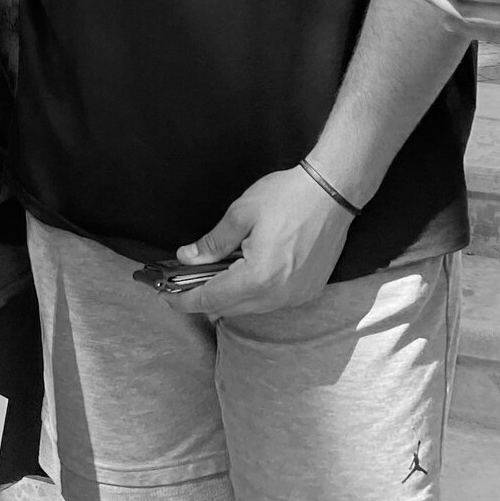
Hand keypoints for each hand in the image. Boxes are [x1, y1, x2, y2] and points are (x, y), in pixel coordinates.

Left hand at [164, 166, 353, 318]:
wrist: (333, 192)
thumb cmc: (288, 197)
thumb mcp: (241, 214)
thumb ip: (212, 242)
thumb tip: (187, 258)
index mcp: (259, 277)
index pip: (212, 299)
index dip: (185, 301)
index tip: (166, 297)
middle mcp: (279, 294)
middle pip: (230, 308)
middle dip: (204, 300)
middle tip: (183, 285)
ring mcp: (296, 296)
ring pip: (252, 308)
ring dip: (229, 298)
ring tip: (212, 278)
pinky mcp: (309, 291)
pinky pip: (272, 302)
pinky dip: (253, 295)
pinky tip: (244, 275)